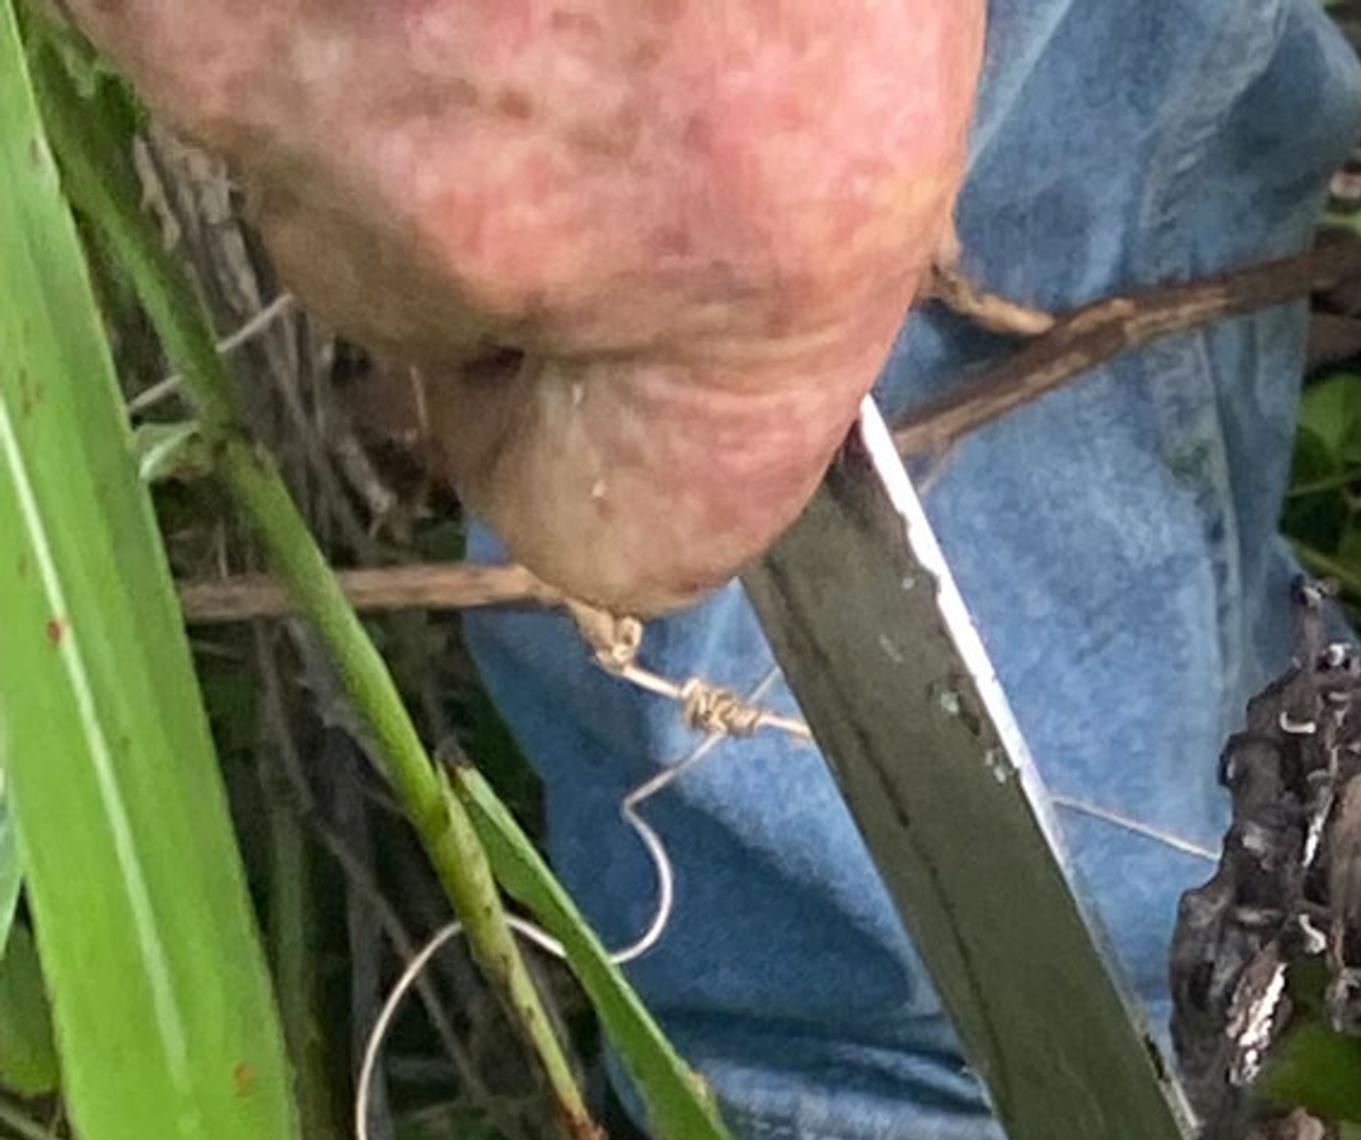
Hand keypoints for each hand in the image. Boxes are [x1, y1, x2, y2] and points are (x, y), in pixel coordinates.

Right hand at [62, 0, 983, 615]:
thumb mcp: (855, 31)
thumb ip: (755, 207)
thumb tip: (673, 287)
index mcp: (749, 257)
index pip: (634, 534)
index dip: (602, 462)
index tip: (592, 397)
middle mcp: (499, 221)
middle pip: (420, 321)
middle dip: (467, 204)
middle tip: (537, 23)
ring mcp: (281, 83)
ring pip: (286, 146)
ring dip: (354, 50)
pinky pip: (172, 20)